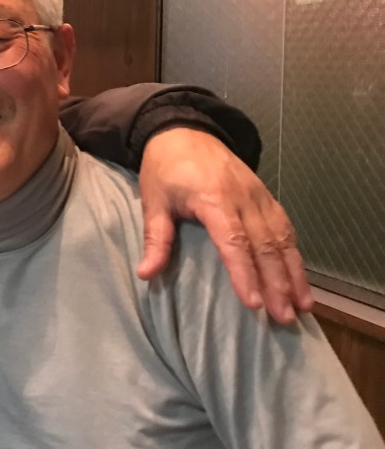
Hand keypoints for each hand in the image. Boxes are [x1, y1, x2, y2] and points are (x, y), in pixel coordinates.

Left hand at [135, 128, 312, 323]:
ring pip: (282, 237)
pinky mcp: (266, 195)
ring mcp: (259, 195)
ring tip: (302, 306)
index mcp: (213, 199)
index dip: (244, 274)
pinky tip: (300, 277)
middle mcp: (243, 198)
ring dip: (294, 273)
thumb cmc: (164, 169)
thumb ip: (155, 238)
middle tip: (284, 317)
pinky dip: (294, 253)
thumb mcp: (153, 201)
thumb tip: (146, 274)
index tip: (253, 304)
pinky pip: (285, 226)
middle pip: (265, 245)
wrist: (184, 131)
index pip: (234, 242)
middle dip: (277, 283)